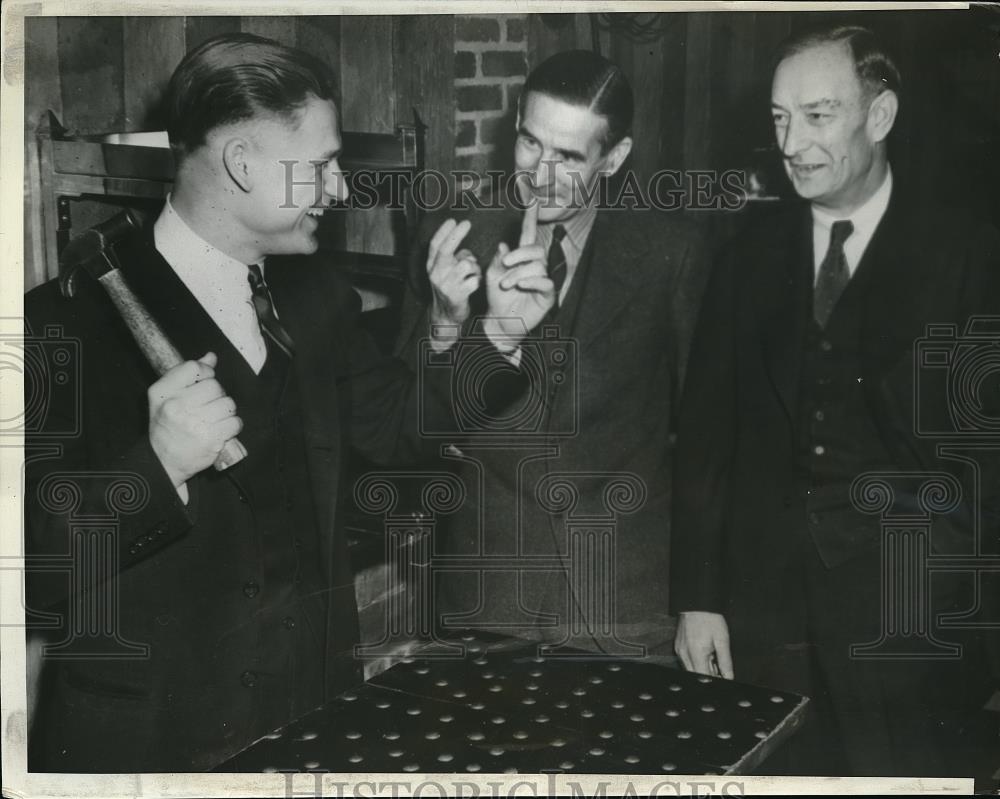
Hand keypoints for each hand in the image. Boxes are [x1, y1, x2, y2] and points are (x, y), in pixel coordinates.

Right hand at [148, 352, 242, 486]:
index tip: (203, 383)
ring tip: (213, 419)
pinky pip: (235, 422)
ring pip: (228, 404)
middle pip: (215, 386)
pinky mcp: (211, 440)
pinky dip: (232, 426)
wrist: (164, 462)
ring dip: (225, 411)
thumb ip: (186, 374)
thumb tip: (211, 357)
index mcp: (164, 393)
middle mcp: (177, 407)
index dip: (205, 373)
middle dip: (216, 395)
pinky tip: (220, 429)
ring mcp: (195, 424)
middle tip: (208, 406)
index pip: (194, 368)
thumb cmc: (166, 426)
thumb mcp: (165, 397)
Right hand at [427, 218, 480, 330]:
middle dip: (456, 235)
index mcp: (431, 266)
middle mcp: (436, 274)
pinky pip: (474, 280)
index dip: (443, 232)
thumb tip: (465, 248)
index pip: (435, 245)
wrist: (446, 315)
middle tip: (466, 223)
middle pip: (445, 250)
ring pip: (466, 265)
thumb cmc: (449, 288)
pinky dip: (478, 280)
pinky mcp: (457, 296)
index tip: (453, 220)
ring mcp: (446, 285)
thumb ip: (452, 258)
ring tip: (473, 274)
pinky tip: (475, 285)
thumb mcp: (444, 271)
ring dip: (474, 267)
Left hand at [484, 201, 555, 348]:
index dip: (530, 219)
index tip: (532, 201)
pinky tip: (521, 285)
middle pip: (536, 249)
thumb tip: (504, 246)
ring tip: (505, 285)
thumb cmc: (496, 298)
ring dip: (518, 274)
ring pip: (537, 266)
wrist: (500, 321)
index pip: (528, 234)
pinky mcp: (547, 295)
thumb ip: (498, 260)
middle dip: (520, 254)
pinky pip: (545, 282)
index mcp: (521, 258)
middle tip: (505, 263)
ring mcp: (543, 279)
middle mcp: (535, 266)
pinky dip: (532, 281)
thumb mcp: (492, 276)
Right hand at [675, 611, 733, 678]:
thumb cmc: (710, 619)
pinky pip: (687, 661)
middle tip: (718, 667)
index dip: (715, 680)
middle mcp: (685, 654)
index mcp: (696, 653)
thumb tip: (728, 677)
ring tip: (712, 656)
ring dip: (702, 668)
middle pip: (696, 675)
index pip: (704, 677)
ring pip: (691, 669)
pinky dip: (696, 661)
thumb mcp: (722, 640)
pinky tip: (704, 653)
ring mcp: (680, 651)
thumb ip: (725, 661)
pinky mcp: (678, 647)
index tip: (722, 677)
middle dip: (708, 675)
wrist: (697, 604)